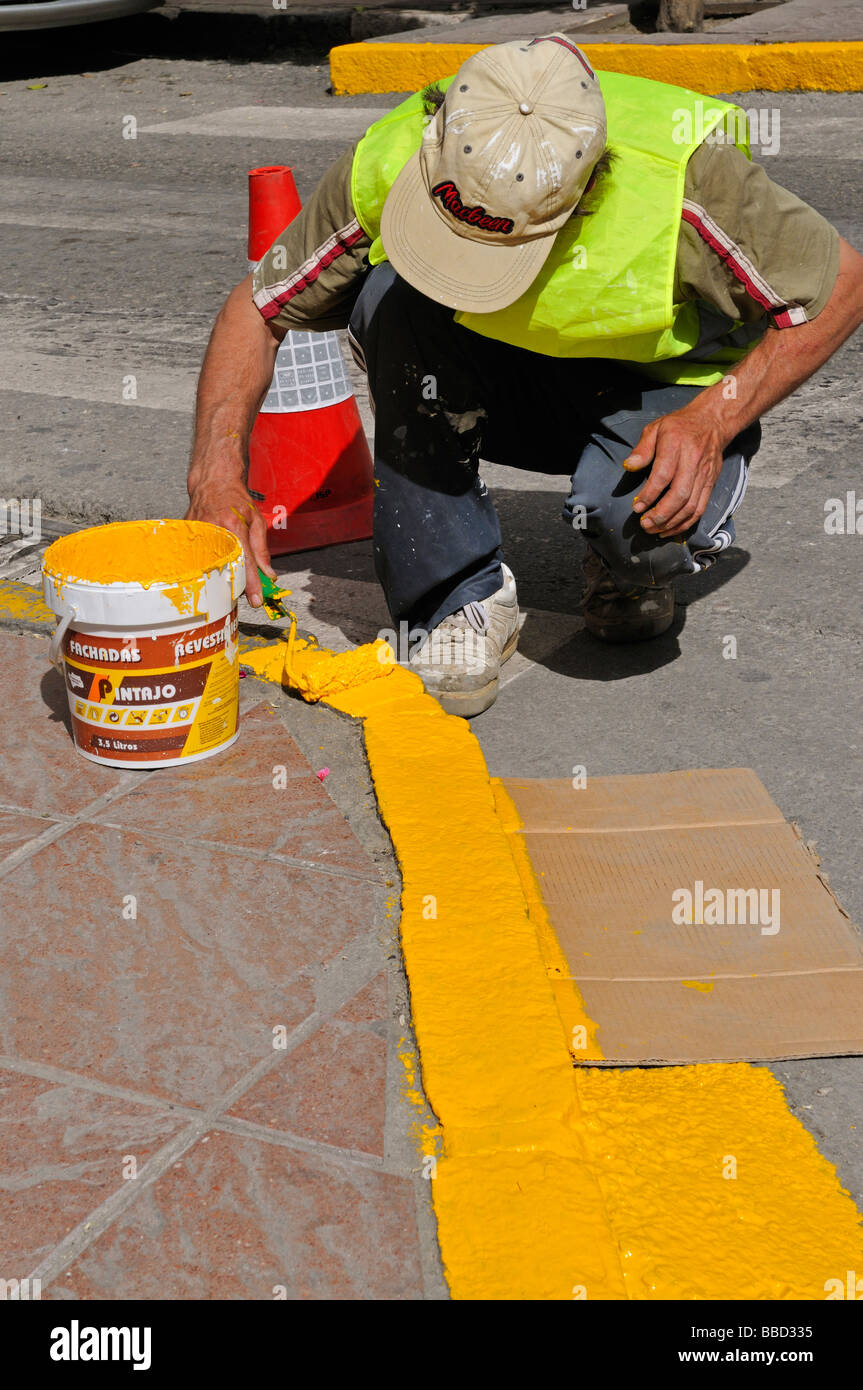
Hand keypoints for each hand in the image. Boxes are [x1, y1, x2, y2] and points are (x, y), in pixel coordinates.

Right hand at [186, 477, 273, 607]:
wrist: (213, 482)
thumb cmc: (235, 500)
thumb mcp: (256, 520)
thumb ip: (262, 549)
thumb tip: (268, 573)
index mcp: (233, 525)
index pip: (245, 560)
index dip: (251, 583)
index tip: (256, 600)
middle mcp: (214, 530)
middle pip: (225, 567)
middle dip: (236, 585)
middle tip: (245, 595)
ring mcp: (198, 532)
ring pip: (209, 565)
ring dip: (220, 578)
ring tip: (229, 582)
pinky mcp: (188, 534)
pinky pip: (196, 556)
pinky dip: (205, 566)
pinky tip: (211, 569)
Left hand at [622, 403, 726, 537]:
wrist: (713, 421)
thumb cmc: (679, 426)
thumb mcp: (656, 428)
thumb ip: (642, 448)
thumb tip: (629, 466)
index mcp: (676, 446)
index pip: (663, 475)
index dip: (649, 495)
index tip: (637, 507)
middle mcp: (692, 462)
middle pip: (679, 495)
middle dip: (661, 515)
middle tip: (644, 524)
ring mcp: (704, 475)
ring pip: (691, 506)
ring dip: (672, 523)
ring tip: (654, 530)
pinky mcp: (711, 484)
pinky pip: (700, 509)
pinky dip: (685, 524)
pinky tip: (670, 529)